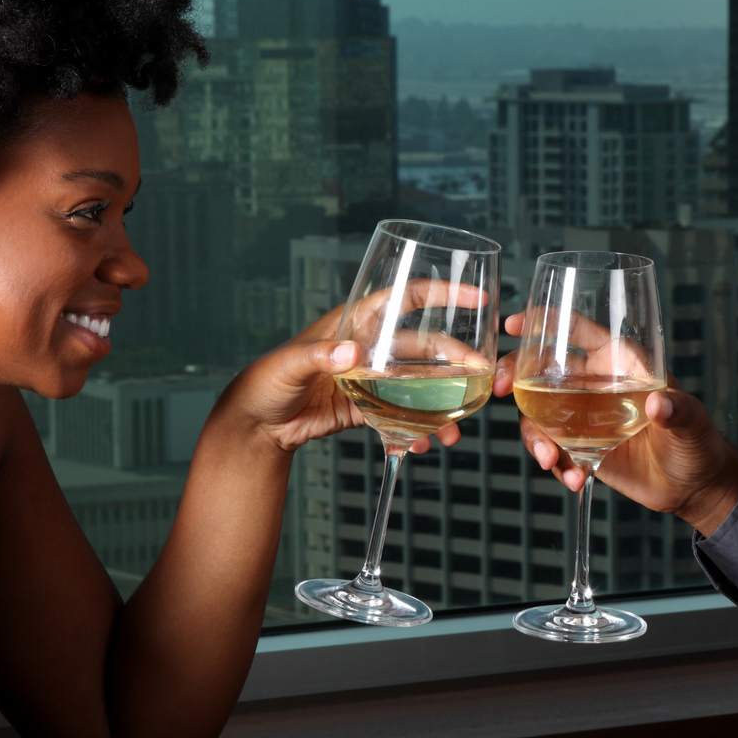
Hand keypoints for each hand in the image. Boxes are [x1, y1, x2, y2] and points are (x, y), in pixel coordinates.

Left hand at [211, 303, 459, 455]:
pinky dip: (418, 431)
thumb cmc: (265, 381)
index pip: (406, 298)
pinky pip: (403, 417)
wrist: (255, 425)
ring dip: (443, 406)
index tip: (476, 296)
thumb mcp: (290, 364)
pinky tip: (424, 445)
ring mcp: (373, 379)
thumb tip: (352, 353)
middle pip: (425, 348)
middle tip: (482, 378)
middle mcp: (371, 347)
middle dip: (456, 362)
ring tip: (454, 432)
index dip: (442, 293)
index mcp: (356, 323)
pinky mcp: (368, 409)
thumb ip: (320, 355)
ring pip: (420, 387)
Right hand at [496, 312, 737, 535]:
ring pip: (538, 413)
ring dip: (536, 435)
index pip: (575, 330)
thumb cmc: (698, 441)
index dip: (543, 321)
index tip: (514, 324)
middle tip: (501, 390)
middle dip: (513, 375)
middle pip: (540, 368)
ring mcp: (583, 417)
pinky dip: (555, 463)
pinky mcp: (580, 447)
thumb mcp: (692, 422)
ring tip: (552, 460)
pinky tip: (574, 479)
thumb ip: (677, 410)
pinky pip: (551, 448)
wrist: (693, 486)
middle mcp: (594, 384)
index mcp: (618, 361)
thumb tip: (659, 404)